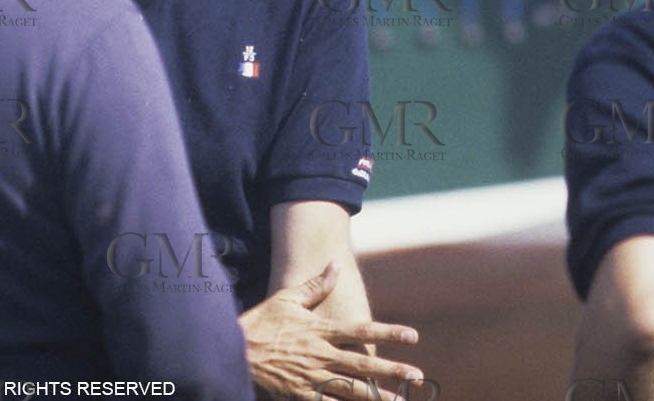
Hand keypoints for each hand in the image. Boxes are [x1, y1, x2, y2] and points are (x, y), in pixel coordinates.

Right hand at [240, 261, 423, 400]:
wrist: (235, 350)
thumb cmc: (261, 322)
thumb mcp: (287, 298)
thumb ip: (316, 285)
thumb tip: (335, 265)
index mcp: (321, 331)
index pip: (363, 332)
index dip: (390, 333)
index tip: (413, 336)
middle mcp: (321, 355)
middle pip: (364, 365)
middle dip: (393, 371)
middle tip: (418, 376)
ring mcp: (311, 378)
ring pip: (352, 391)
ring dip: (378, 397)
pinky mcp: (300, 395)